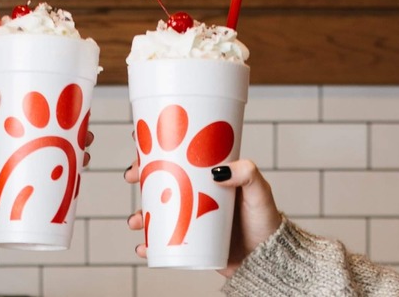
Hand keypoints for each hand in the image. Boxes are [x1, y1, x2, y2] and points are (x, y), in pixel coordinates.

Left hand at [0, 90, 93, 224]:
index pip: (24, 109)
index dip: (47, 105)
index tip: (70, 102)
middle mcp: (2, 142)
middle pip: (40, 133)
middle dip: (65, 132)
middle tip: (86, 132)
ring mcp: (6, 165)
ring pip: (41, 158)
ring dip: (64, 156)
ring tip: (84, 155)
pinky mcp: (4, 188)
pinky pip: (32, 184)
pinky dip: (51, 182)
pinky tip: (69, 181)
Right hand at [124, 159, 281, 277]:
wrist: (268, 258)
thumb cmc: (266, 220)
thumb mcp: (259, 191)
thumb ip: (246, 173)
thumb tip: (217, 171)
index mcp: (208, 174)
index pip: (179, 153)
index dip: (155, 145)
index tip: (137, 140)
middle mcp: (195, 192)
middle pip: (159, 178)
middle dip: (139, 175)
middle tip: (130, 176)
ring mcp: (189, 216)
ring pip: (155, 210)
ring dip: (139, 214)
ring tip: (135, 221)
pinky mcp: (188, 240)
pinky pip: (161, 241)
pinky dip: (149, 244)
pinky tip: (144, 247)